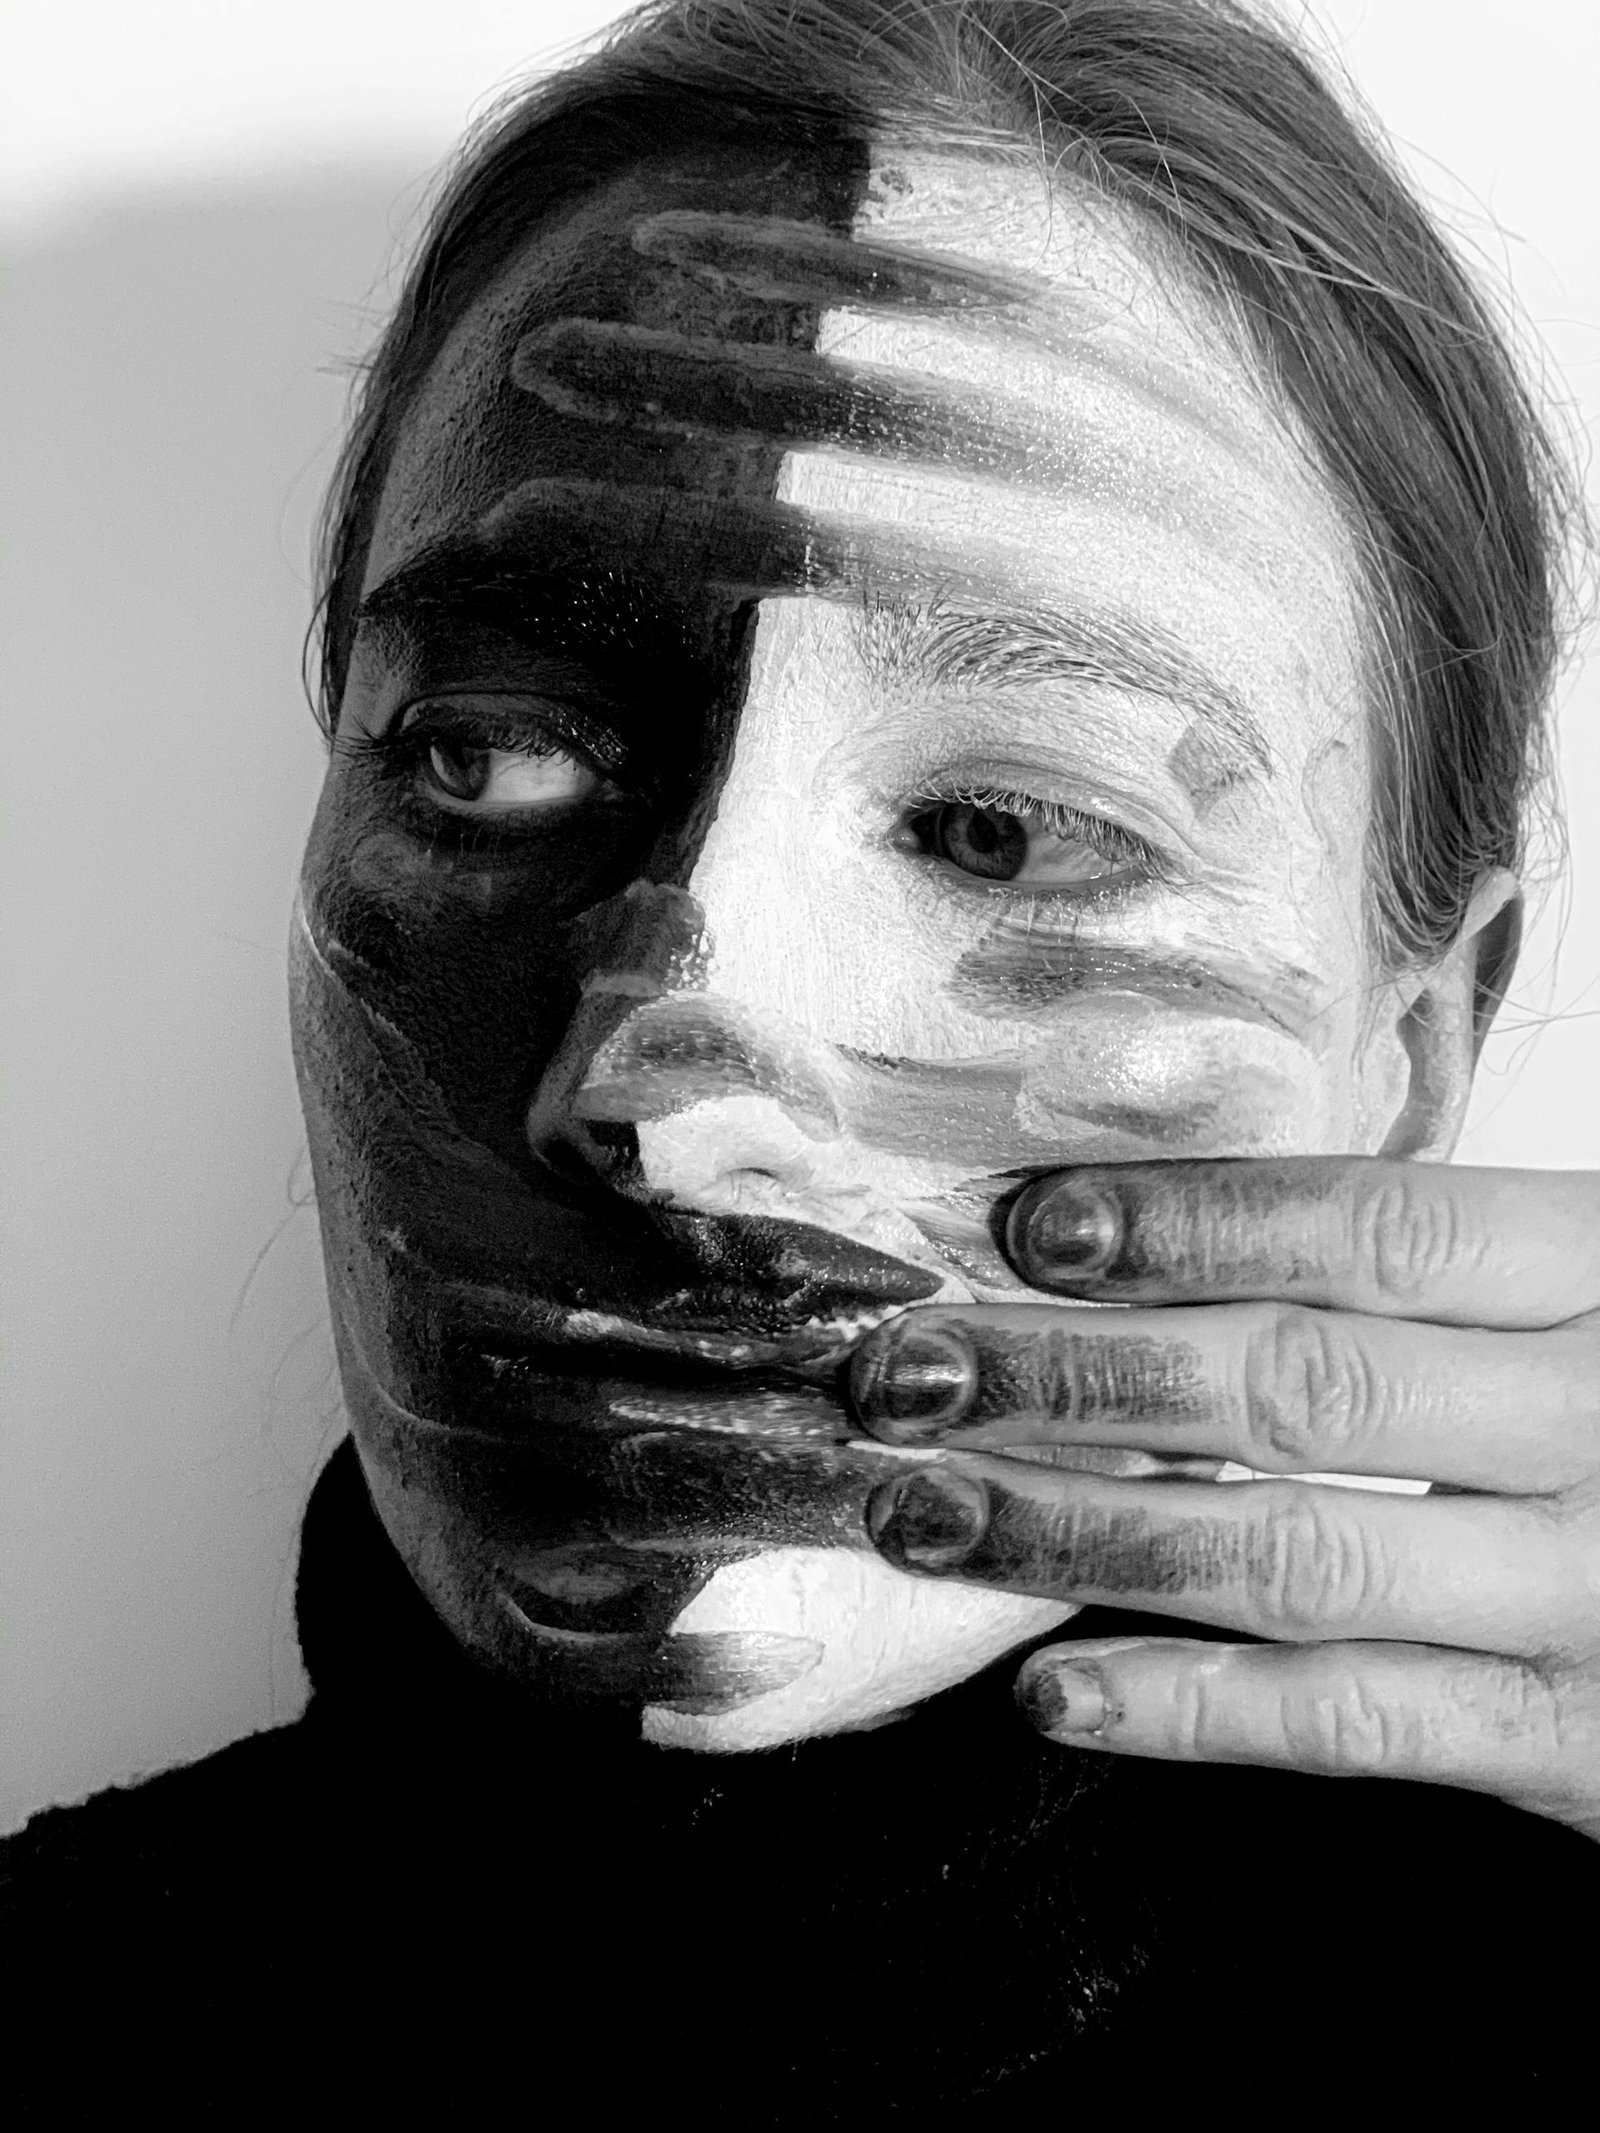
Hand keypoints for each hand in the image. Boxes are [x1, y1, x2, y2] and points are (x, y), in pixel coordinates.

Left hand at [847, 1157, 1599, 1836]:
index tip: (1022, 1221)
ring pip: (1295, 1555)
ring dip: (1080, 1530)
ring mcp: (1597, 1597)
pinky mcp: (1591, 1750)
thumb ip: (1481, 1260)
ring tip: (922, 1510)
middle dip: (1074, 1374)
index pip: (1374, 1230)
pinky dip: (1195, 1709)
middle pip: (1298, 1383)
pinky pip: (1362, 1724)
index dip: (1186, 1223)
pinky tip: (1054, 1688)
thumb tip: (1204, 1228)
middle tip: (901, 1366)